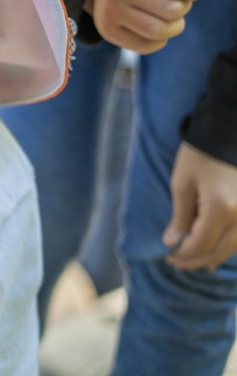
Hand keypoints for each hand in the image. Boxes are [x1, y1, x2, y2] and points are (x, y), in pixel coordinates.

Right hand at [84, 0, 204, 53]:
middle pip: (171, 11)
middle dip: (183, 8)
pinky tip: (153, 25)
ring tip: (168, 16)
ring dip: (174, 27)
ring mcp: (110, 11)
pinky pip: (146, 46)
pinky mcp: (107, 30)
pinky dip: (158, 40)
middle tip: (175, 2)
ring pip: (160, 32)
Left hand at [164, 143, 236, 271]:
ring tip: (193, 262)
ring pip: (233, 248)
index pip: (200, 244)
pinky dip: (227, 248)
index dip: (183, 254)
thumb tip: (173, 243)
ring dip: (212, 257)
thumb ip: (180, 216)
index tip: (167, 256)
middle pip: (218, 251)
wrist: (227, 134)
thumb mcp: (182, 184)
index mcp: (221, 209)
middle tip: (175, 263)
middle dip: (196, 260)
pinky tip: (215, 253)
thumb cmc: (199, 155)